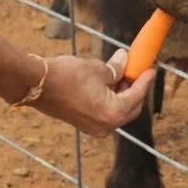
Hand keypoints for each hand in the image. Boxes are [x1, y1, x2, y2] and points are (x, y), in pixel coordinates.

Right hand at [32, 49, 154, 137]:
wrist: (36, 84)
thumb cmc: (66, 76)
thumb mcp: (98, 69)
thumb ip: (117, 68)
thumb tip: (126, 60)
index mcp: (113, 113)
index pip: (137, 95)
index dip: (145, 80)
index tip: (151, 68)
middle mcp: (106, 126)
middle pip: (131, 107)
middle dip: (136, 88)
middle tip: (137, 70)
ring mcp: (94, 128)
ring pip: (118, 110)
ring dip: (123, 93)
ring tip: (122, 73)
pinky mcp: (84, 124)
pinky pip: (106, 113)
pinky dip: (111, 99)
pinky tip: (109, 83)